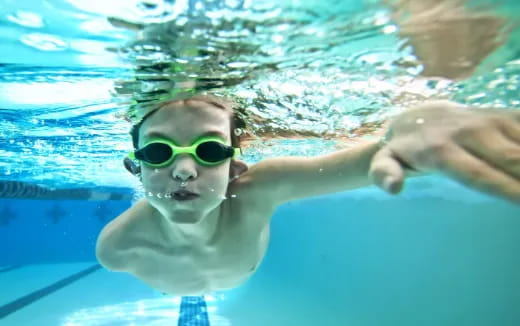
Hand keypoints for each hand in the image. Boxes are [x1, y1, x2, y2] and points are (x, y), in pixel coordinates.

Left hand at [369, 100, 519, 202]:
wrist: (418, 114)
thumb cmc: (405, 150)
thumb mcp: (385, 162)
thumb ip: (384, 174)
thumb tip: (393, 188)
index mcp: (441, 151)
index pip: (481, 175)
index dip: (510, 191)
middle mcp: (470, 132)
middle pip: (514, 160)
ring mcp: (491, 120)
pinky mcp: (505, 114)